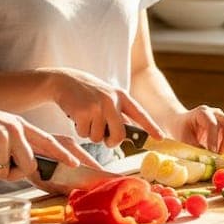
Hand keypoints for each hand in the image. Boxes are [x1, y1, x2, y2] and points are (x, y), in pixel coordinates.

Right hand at [0, 89, 92, 181]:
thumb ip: (12, 147)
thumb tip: (18, 171)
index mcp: (21, 126)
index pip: (49, 141)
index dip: (63, 154)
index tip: (76, 164)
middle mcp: (17, 130)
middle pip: (28, 166)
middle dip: (10, 175)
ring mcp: (5, 138)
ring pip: (4, 172)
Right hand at [44, 67, 164, 146]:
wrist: (63, 81)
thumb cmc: (87, 92)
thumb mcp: (107, 96)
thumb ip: (118, 112)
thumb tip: (127, 135)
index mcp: (121, 96)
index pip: (140, 114)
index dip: (151, 127)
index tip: (160, 138)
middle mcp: (112, 101)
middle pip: (119, 135)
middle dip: (112, 142)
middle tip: (106, 140)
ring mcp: (97, 106)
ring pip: (99, 137)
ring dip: (91, 133)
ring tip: (86, 118)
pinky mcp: (83, 112)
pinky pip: (85, 134)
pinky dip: (80, 130)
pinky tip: (77, 116)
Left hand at [168, 105, 223, 153]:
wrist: (182, 123)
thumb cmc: (181, 130)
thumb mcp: (183, 138)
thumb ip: (194, 147)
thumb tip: (207, 160)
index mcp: (202, 112)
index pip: (212, 124)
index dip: (213, 139)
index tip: (212, 153)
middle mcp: (216, 113)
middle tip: (220, 157)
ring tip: (222, 157)